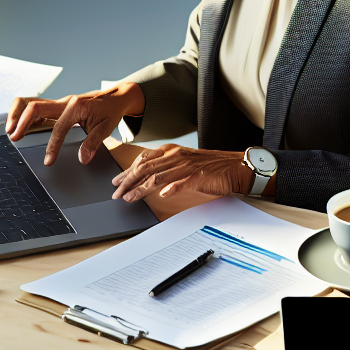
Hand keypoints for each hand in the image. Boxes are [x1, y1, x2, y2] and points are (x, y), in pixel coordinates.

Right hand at [6, 81, 145, 165]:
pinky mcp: (57, 106)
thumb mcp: (106, 128)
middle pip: (35, 106)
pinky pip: (36, 107)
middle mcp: (65, 102)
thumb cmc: (111, 110)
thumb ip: (93, 143)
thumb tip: (82, 159)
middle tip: (14, 136)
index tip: (48, 160)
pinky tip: (19, 127)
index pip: (59, 127)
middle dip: (21, 121)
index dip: (52, 145)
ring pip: (31, 102)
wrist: (116, 96)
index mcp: (76, 106)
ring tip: (10, 130)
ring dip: (18, 114)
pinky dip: (24, 115)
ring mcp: (59, 103)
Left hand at [110, 144, 253, 202]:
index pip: (144, 160)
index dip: (128, 170)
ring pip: (157, 177)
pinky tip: (162, 195)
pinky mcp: (198, 176)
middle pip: (146, 168)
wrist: (234, 167)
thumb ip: (167, 168)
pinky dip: (170, 188)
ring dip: (140, 189)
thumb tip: (149, 178)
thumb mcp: (185, 162)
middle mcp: (177, 156)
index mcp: (173, 151)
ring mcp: (187, 166)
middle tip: (116, 192)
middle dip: (128, 181)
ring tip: (129, 198)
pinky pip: (181, 182)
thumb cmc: (211, 166)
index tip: (117, 180)